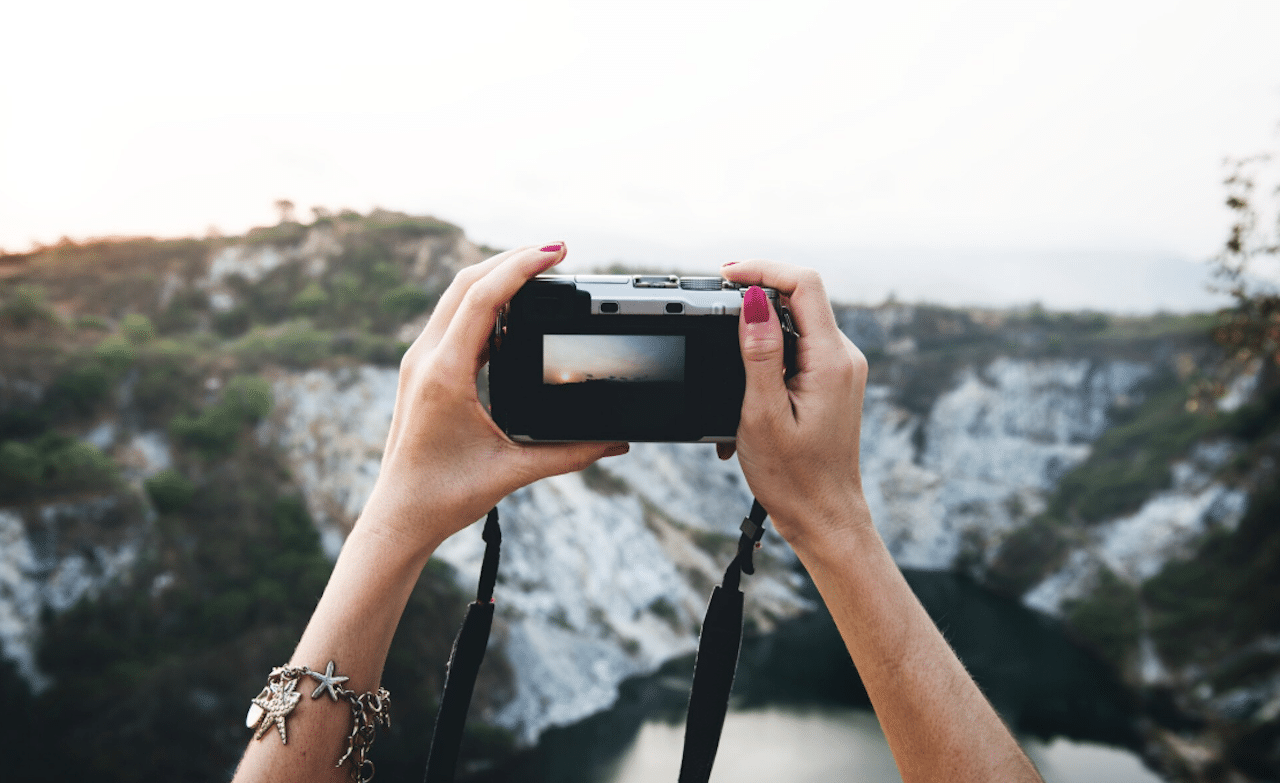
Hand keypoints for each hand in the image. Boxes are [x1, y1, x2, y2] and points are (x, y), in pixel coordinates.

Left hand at [357, 244, 627, 560]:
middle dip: (512, 259)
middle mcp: (426, 359)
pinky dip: (482, 301)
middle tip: (556, 251)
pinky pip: (451, 318)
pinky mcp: (421, 371)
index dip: (521, 267)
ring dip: (495, 276)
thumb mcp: (514, 472)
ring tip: (537, 269)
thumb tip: (616, 442)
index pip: (483, 298)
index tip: (556, 251)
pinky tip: (510, 308)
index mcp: (445, 374)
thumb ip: (571, 454)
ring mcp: (419, 362)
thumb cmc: (444, 496)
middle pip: (466, 283)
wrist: (398, 516)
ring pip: (455, 296)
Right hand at [717, 260, 869, 549]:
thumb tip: (754, 300)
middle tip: (713, 309)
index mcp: (831, 360)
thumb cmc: (793, 478)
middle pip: (800, 297)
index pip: (804, 284)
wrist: (824, 517)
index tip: (725, 275)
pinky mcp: (832, 381)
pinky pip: (798, 349)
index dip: (762, 269)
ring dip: (757, 333)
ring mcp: (841, 369)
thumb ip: (759, 352)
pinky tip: (745, 390)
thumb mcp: (762, 413)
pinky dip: (767, 357)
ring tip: (727, 369)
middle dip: (755, 296)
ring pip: (796, 323)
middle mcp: (844, 357)